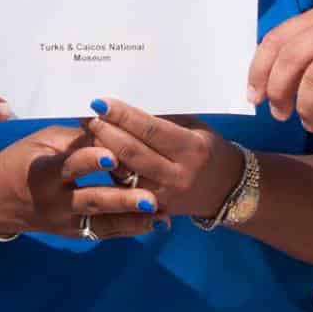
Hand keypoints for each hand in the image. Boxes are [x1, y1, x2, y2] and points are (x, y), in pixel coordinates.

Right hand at [0, 125, 161, 242]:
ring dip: (133, 220)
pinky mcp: (74, 234)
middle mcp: (54, 202)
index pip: (68, 166)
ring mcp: (65, 222)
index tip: (111, 155)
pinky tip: (155, 224)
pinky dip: (130, 229)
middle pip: (91, 201)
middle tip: (149, 199)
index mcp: (43, 173)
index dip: (89, 160)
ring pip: (102, 223)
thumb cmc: (22, 161)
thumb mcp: (41, 141)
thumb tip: (113, 129)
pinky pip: (105, 232)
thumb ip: (77, 139)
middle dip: (122, 200)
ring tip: (160, 216)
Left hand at [82, 100, 245, 221]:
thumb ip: (165, 119)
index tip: (100, 103)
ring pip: (123, 173)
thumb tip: (128, 102)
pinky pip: (125, 189)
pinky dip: (109, 171)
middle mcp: (177, 175)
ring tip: (87, 132)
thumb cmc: (208, 149)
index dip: (122, 116)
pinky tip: (96, 155)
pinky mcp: (154, 209)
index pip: (150, 130)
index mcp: (191, 149)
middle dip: (104, 131)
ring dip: (100, 151)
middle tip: (86, 115)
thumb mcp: (195, 128)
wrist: (226, 189)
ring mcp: (164, 195)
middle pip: (131, 152)